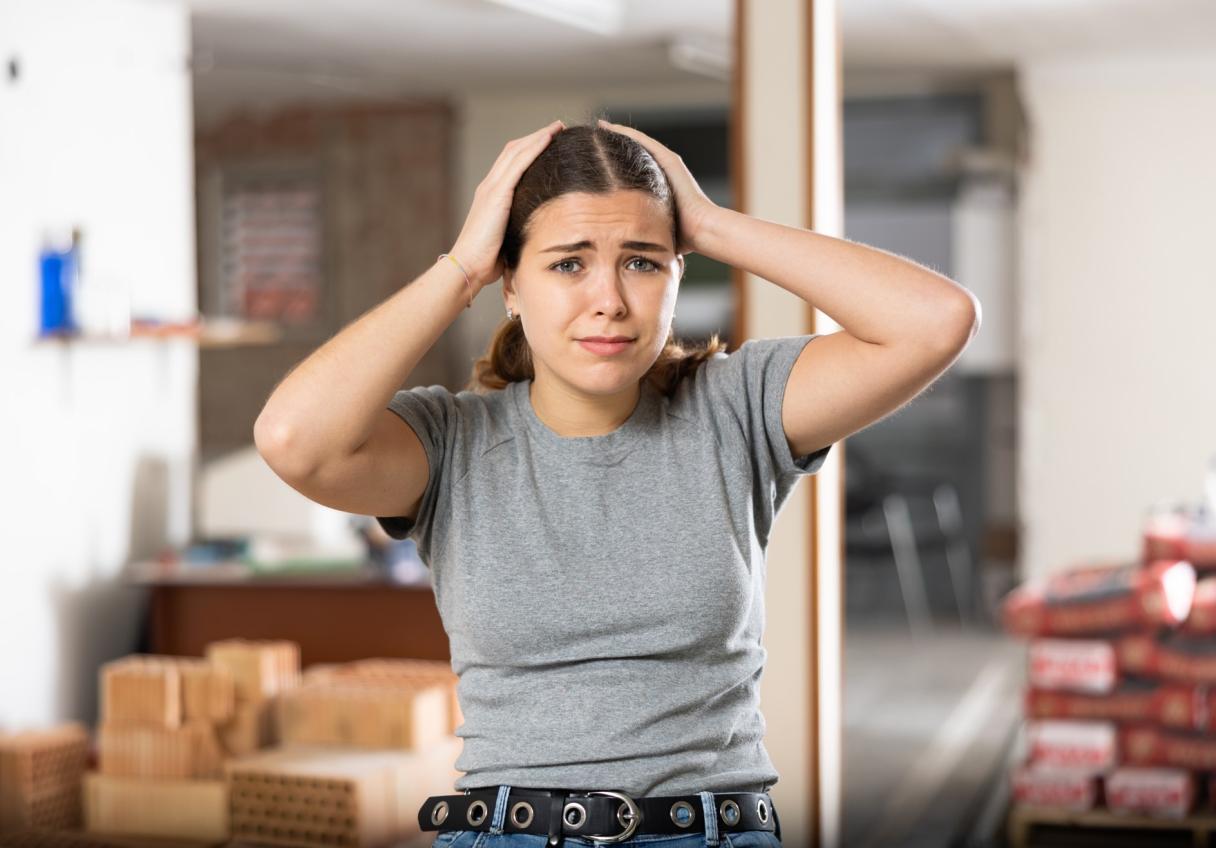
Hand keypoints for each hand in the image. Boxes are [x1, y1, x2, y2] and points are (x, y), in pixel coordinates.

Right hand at [450, 119, 565, 290]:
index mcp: (491, 195)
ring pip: (517, 151)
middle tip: (558, 128)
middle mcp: (490, 186)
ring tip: (558, 127)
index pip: (511, 162)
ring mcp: (492, 188)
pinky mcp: (497, 194)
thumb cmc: (487, 260)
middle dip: (536, 136)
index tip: (550, 142)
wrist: (468, 266)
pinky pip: (518, 163)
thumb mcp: (507, 238)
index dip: (530, 149)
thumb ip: (519, 227)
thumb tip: (538, 232)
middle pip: (514, 150)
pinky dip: (534, 147)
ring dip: (539, 136)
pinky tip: (549, 138)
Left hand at [597, 118, 719, 254]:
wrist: (701, 230)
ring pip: (636, 143)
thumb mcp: (652, 229)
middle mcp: (662, 171)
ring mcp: (667, 163)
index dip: (611, 165)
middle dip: (612, 148)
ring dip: (616, 135)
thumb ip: (639, 229)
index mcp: (656, 186)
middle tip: (590, 141)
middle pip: (631, 154)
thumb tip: (621, 246)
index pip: (629, 171)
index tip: (592, 162)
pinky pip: (641, 141)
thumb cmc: (681, 237)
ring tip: (597, 129)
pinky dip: (624, 133)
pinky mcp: (669, 159)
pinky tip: (608, 128)